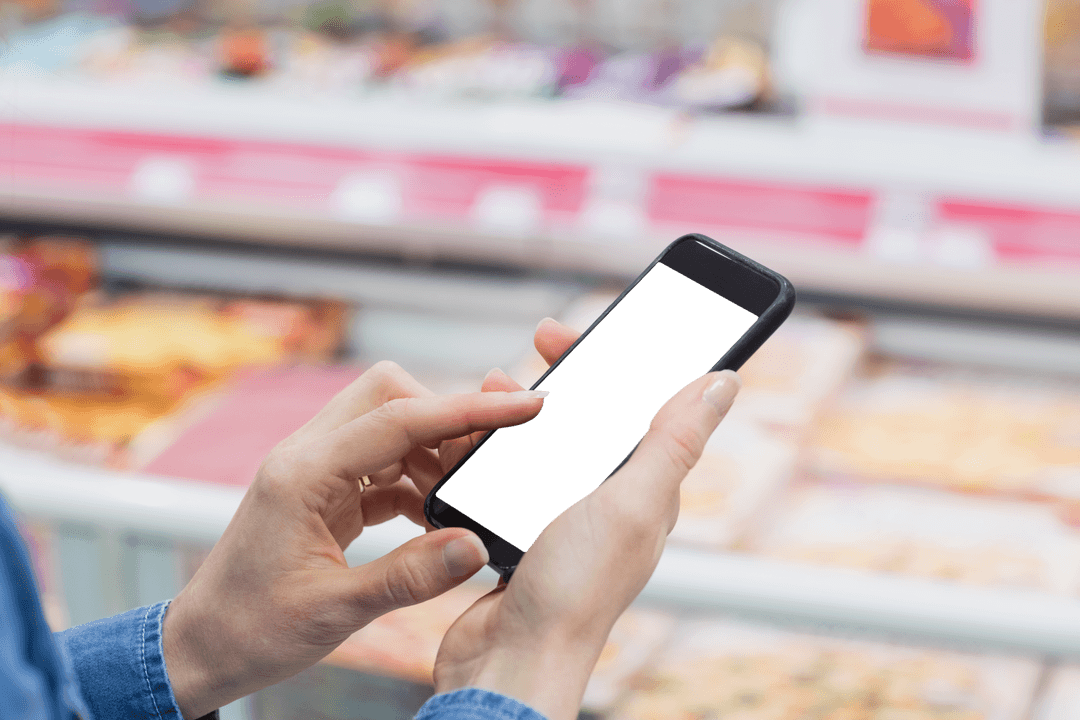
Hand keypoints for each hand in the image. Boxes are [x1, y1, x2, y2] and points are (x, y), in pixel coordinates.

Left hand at [163, 361, 547, 718]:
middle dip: (446, 418)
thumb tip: (475, 546)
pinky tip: (435, 519)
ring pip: (389, 425)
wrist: (202, 647)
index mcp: (303, 473)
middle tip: (485, 464)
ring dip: (434, 453)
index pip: (399, 417)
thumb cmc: (251, 630)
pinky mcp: (324, 490)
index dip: (469, 410)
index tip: (526, 405)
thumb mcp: (335, 612)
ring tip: (461, 500)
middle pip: (390, 395)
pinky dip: (417, 481)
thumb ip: (409, 577)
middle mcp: (307, 456)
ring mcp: (315, 469)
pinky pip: (383, 463)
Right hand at [433, 319, 740, 719]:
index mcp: (645, 490)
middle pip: (595, 419)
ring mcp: (564, 519)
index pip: (647, 408)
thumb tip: (723, 382)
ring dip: (526, 408)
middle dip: (571, 374)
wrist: (510, 660)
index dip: (626, 363)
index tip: (593, 331)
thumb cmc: (575, 590)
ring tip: (495, 384)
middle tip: (542, 341)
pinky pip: (513, 476)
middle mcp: (609, 502)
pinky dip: (496, 449)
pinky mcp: (522, 534)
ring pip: (549, 444)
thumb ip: (673, 442)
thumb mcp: (632, 501)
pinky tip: (474, 441)